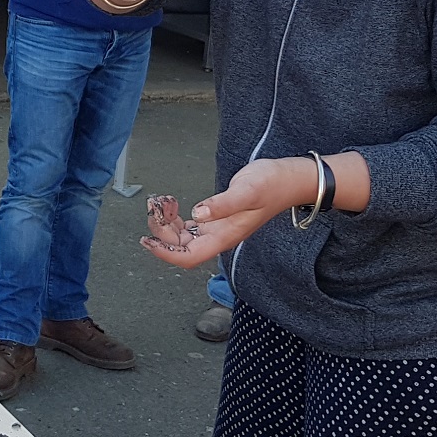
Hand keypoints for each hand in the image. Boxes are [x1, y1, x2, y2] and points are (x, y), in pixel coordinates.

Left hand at [141, 157, 315, 269]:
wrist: (288, 179)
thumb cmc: (272, 185)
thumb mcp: (247, 191)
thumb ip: (223, 204)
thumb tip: (198, 214)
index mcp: (224, 236)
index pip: (188, 257)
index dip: (166, 253)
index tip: (148, 240)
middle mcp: (218, 236)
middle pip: (179, 247)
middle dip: (160, 230)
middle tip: (154, 205)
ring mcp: (216, 228)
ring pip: (181, 237)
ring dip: (165, 223)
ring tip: (161, 201)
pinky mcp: (216, 218)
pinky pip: (187, 226)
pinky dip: (174, 217)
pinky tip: (172, 203)